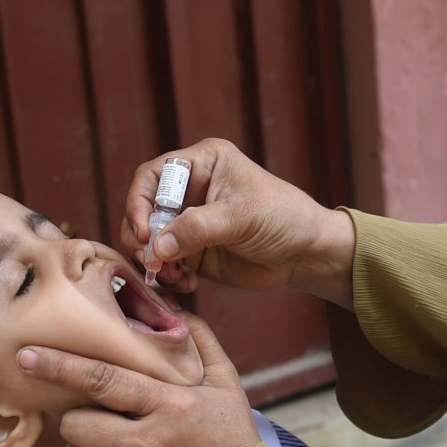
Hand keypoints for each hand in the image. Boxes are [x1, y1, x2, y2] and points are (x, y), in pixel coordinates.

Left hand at [16, 311, 258, 446]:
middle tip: (98, 422)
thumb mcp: (226, 383)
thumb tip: (174, 306)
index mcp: (168, 403)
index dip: (61, 365)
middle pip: (78, 423)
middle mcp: (148, 439)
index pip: (103, 379)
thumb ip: (201, 342)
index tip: (27, 355)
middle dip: (78, 420)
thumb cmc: (233, 436)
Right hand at [120, 138, 355, 306]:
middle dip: (141, 238)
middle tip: (153, 262)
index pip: (153, 176)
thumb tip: (157, 247)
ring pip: (149, 240)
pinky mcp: (194, 251)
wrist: (307, 254)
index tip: (142, 231)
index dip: (139, 203)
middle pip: (143, 210)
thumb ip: (197, 228)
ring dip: (155, 261)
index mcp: (202, 163)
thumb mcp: (242, 217)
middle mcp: (191, 190)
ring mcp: (189, 222)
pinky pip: (166, 264)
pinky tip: (188, 283)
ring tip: (177, 276)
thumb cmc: (283, 219)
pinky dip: (169, 276)